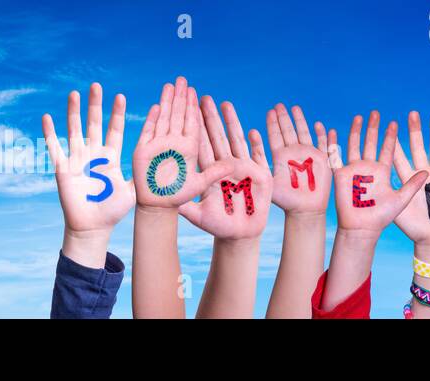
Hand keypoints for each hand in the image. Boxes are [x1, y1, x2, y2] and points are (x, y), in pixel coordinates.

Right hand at [41, 83, 134, 234]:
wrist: (92, 227)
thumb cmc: (113, 211)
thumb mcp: (133, 191)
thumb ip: (143, 176)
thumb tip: (162, 164)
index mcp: (110, 157)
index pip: (114, 130)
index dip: (117, 114)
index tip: (120, 96)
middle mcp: (93, 154)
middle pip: (94, 124)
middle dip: (96, 105)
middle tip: (97, 85)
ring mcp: (77, 159)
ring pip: (75, 129)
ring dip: (74, 111)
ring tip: (74, 93)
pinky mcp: (63, 169)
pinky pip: (55, 148)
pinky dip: (50, 133)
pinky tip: (47, 117)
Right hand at [131, 77, 231, 210]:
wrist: (157, 207)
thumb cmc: (179, 197)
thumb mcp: (201, 184)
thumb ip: (215, 174)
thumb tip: (233, 165)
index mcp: (188, 149)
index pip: (192, 123)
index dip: (194, 108)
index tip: (198, 93)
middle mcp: (174, 144)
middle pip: (178, 116)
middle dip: (181, 98)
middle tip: (183, 79)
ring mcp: (158, 145)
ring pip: (164, 118)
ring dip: (167, 102)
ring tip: (170, 85)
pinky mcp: (143, 150)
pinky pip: (149, 131)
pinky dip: (152, 119)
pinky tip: (157, 106)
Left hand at [179, 97, 271, 239]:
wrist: (240, 234)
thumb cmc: (218, 225)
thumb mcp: (199, 215)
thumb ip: (186, 207)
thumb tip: (168, 201)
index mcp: (210, 172)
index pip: (201, 146)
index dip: (195, 129)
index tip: (188, 111)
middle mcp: (226, 166)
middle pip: (217, 137)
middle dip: (211, 117)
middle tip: (204, 97)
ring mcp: (244, 169)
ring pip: (237, 140)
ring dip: (232, 122)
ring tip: (226, 104)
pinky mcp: (261, 176)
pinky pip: (259, 156)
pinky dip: (257, 145)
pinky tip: (254, 131)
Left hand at [267, 103, 333, 216]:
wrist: (304, 209)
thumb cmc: (285, 200)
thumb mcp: (269, 179)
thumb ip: (259, 161)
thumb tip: (249, 139)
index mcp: (280, 156)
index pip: (276, 135)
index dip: (273, 123)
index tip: (270, 110)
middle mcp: (294, 152)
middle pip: (289, 130)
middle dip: (285, 117)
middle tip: (280, 105)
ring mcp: (309, 155)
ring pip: (305, 133)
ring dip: (301, 121)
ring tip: (295, 108)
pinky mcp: (323, 161)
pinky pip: (326, 146)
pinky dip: (325, 137)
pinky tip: (322, 126)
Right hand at [332, 111, 427, 234]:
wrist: (362, 229)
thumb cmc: (381, 217)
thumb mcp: (401, 199)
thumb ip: (412, 185)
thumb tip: (427, 172)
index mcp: (382, 172)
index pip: (387, 149)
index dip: (390, 136)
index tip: (394, 123)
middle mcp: (368, 168)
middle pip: (370, 143)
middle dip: (373, 128)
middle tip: (376, 113)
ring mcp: (353, 171)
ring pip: (354, 145)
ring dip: (356, 131)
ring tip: (359, 117)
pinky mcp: (340, 176)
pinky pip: (335, 158)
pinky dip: (333, 145)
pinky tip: (332, 132)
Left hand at [393, 112, 429, 246]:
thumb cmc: (414, 227)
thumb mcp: (399, 206)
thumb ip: (391, 189)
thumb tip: (375, 176)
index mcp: (407, 178)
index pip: (399, 155)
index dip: (394, 140)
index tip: (388, 125)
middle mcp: (423, 174)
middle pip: (418, 147)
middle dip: (415, 130)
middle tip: (412, 113)